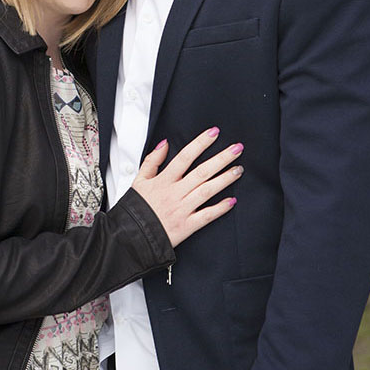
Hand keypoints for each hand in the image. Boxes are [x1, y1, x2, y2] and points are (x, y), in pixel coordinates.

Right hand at [132, 127, 242, 247]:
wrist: (130, 237)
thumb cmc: (135, 208)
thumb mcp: (139, 181)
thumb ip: (152, 161)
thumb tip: (165, 143)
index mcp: (164, 180)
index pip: (185, 157)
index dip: (200, 143)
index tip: (214, 132)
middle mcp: (175, 193)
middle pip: (202, 172)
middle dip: (221, 158)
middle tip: (237, 148)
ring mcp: (182, 209)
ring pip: (207, 191)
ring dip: (225, 179)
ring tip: (239, 169)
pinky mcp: (186, 227)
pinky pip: (206, 216)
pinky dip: (220, 209)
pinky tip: (232, 201)